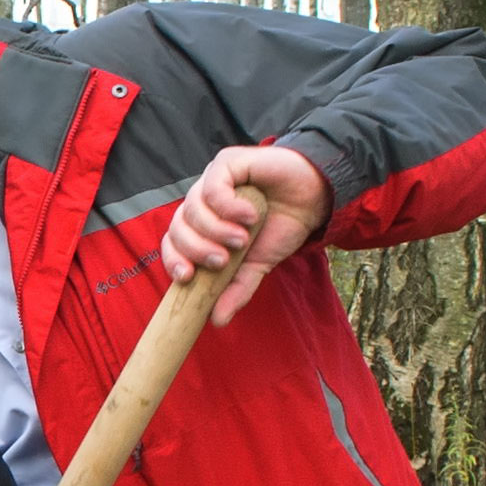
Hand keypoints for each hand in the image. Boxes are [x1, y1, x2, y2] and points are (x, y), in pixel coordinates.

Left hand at [160, 144, 332, 327]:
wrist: (314, 197)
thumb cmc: (280, 227)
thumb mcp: (256, 266)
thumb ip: (236, 289)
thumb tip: (217, 322)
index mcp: (199, 226)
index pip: (172, 244)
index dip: (173, 261)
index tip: (187, 277)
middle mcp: (200, 202)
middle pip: (177, 228)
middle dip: (197, 249)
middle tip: (222, 260)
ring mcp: (211, 181)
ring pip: (193, 209)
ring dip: (215, 230)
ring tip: (241, 239)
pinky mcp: (227, 163)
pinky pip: (214, 186)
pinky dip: (228, 206)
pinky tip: (249, 216)